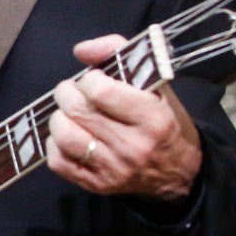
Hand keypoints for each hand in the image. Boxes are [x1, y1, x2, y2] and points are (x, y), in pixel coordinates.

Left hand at [46, 34, 201, 200]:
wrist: (180, 173)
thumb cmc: (165, 121)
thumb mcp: (156, 84)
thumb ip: (119, 54)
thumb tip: (81, 50)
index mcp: (153, 118)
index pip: (101, 92)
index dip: (89, 79)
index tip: (94, 79)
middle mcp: (133, 146)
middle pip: (77, 111)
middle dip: (67, 93)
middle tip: (74, 91)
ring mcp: (114, 169)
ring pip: (64, 136)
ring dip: (59, 117)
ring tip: (70, 113)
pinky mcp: (98, 185)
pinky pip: (58, 162)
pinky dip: (55, 144)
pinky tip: (70, 135)